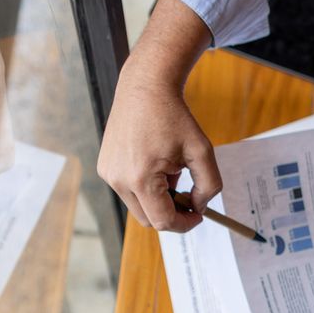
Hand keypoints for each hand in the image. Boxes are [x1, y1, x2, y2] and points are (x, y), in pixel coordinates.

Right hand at [97, 69, 219, 232]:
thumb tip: (199, 207)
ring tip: (171, 171)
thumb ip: (209, 185)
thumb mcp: (202, 151)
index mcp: (141, 178)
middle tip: (189, 195)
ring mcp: (108, 174)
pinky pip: (128, 191)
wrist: (145, 89)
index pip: (163, 221)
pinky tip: (155, 164)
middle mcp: (119, 180)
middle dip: (172, 212)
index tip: (198, 215)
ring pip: (138, 206)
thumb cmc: (174, 117)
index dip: (185, 223)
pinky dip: (145, 187)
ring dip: (158, 199)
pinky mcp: (104, 167)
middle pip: (149, 219)